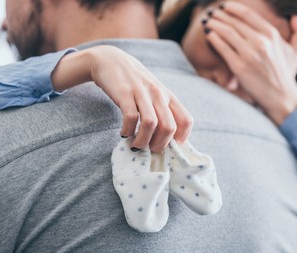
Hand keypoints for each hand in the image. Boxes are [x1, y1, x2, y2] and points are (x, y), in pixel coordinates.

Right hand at [52, 45, 192, 151]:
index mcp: (168, 96)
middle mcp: (158, 94)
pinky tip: (124, 133)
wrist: (110, 60)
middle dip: (159, 145)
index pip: (186, 120)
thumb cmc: (134, 82)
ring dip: (142, 141)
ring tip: (135, 145)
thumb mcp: (153, 93)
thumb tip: (165, 139)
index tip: (169, 146)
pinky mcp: (124, 93)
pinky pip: (130, 118)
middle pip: (169, 127)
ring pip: (150, 124)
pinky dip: (127, 131)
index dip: (181, 138)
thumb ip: (161, 111)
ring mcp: (142, 93)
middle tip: (149, 149)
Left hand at [203, 1, 296, 124]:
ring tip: (207, 21)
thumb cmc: (286, 73)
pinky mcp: (238, 66)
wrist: (280, 97)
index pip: (248, 15)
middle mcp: (260, 41)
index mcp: (272, 34)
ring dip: (215, 24)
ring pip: (226, 32)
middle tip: (212, 13)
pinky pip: (223, 48)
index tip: (225, 6)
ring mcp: (248, 54)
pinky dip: (214, 39)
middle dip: (220, 15)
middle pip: (234, 22)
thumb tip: (295, 17)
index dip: (233, 8)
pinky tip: (209, 34)